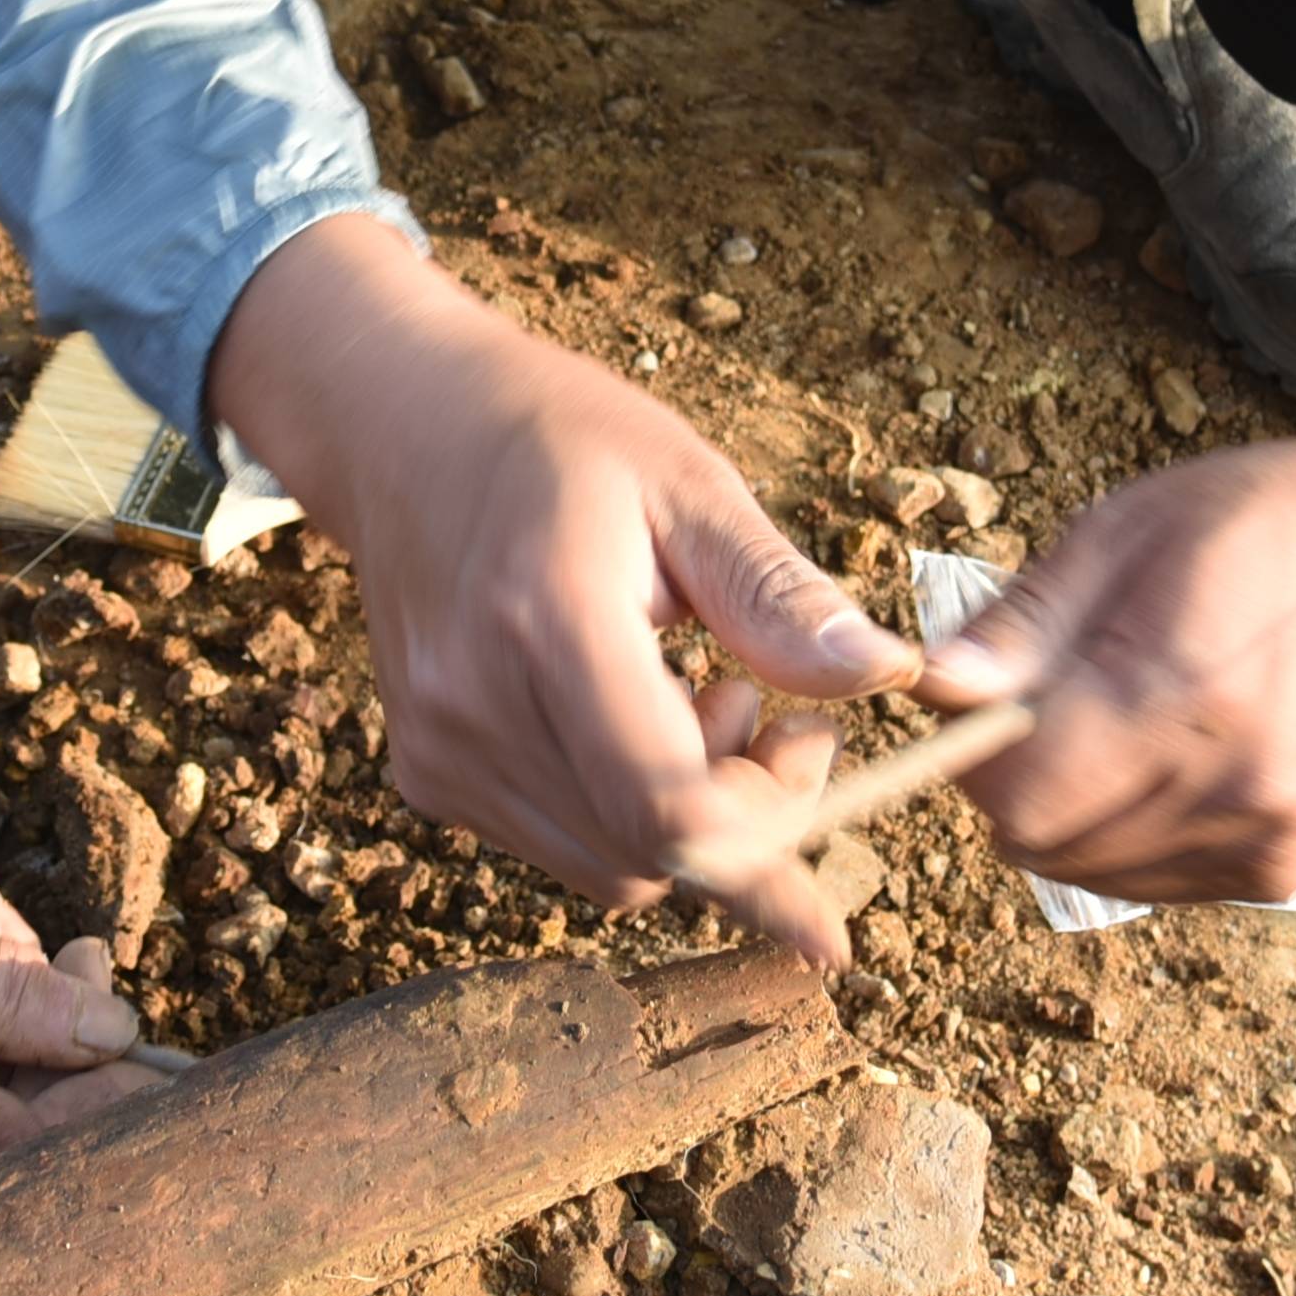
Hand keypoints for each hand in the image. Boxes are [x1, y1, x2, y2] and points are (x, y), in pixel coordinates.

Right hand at [207, 217, 905, 958]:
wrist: (403, 426)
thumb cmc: (558, 440)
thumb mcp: (691, 487)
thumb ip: (782, 598)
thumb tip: (892, 677)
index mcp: (547, 622)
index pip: (669, 812)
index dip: (771, 846)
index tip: (822, 791)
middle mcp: (473, 705)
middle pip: (649, 857)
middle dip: (744, 816)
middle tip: (771, 710)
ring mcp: (437, 748)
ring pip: (607, 870)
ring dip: (683, 819)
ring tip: (693, 692)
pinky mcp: (423, 772)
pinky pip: (559, 845)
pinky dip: (621, 812)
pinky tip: (629, 712)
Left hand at [920, 380, 1295, 908]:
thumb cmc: (1265, 519)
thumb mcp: (1125, 527)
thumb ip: (1026, 621)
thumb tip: (931, 686)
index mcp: (1186, 689)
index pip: (1021, 794)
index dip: (977, 752)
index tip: (988, 697)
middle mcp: (1235, 783)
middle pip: (1043, 844)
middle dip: (1017, 780)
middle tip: (1052, 700)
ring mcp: (1268, 834)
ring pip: (1091, 872)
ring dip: (1072, 810)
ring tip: (1119, 718)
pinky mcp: (1285, 866)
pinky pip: (1154, 880)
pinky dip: (1129, 833)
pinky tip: (1166, 756)